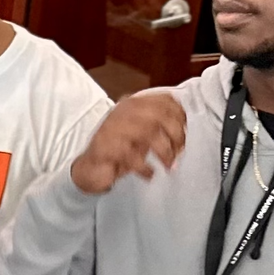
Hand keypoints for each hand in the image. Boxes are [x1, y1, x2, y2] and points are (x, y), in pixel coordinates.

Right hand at [70, 90, 185, 193]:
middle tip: (179, 152)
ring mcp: (112, 129)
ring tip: (168, 166)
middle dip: (176, 134)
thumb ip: (159, 125)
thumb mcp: (141, 134)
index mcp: (133, 104)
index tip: (184, 133)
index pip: (165, 100)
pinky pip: (132, 155)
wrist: (89, 169)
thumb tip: (183, 128)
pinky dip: (145, 167)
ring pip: (148, 132)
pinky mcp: (105, 148)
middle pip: (160, 114)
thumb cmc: (118, 151)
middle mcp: (122, 112)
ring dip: (164, 152)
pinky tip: (149, 174)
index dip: (180, 116)